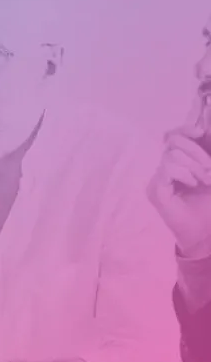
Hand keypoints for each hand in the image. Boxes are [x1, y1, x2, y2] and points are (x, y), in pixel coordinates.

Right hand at [147, 118, 210, 257]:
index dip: (185, 129)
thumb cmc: (210, 204)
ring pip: (172, 155)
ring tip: (204, 180)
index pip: (173, 136)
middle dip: (196, 150)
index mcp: (179, 162)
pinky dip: (184, 174)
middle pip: (173, 140)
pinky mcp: (155, 190)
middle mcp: (165, 168)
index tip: (200, 131)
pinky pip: (167, 169)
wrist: (205, 232)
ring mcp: (158, 179)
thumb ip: (205, 158)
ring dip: (194, 165)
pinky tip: (193, 184)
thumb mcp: (210, 174)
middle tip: (209, 170)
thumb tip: (202, 130)